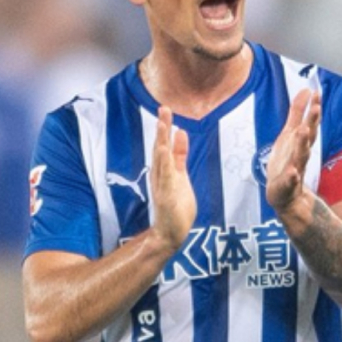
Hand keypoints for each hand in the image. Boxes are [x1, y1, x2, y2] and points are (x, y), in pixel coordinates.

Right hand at [149, 106, 196, 250]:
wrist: (170, 233)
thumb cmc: (176, 204)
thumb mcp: (181, 175)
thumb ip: (180, 155)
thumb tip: (181, 132)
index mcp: (164, 169)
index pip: (163, 144)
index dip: (164, 126)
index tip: (165, 108)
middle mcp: (160, 174)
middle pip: (160, 147)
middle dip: (162, 128)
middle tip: (163, 108)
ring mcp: (162, 185)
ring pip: (161, 160)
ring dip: (161, 141)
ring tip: (163, 124)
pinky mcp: (165, 196)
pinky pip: (164, 178)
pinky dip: (163, 164)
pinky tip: (163, 151)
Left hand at [266, 88, 320, 215]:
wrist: (285, 195)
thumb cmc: (287, 161)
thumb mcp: (290, 134)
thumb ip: (297, 113)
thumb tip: (307, 89)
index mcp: (301, 142)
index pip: (310, 123)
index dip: (313, 108)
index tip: (317, 92)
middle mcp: (300, 154)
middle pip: (308, 136)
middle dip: (312, 121)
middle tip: (316, 107)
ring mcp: (294, 169)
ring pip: (301, 155)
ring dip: (303, 144)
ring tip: (304, 131)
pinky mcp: (286, 185)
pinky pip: (290, 180)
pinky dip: (292, 176)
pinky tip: (293, 172)